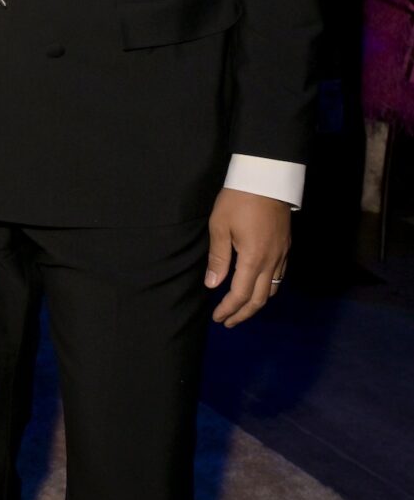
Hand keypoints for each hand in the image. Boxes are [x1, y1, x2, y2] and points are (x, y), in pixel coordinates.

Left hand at [205, 187, 290, 326]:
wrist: (266, 177)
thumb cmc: (238, 199)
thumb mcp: (220, 225)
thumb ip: (218, 257)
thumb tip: (213, 284)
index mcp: (253, 259)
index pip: (240, 295)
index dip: (228, 309)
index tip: (217, 317)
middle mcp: (271, 261)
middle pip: (259, 299)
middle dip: (243, 314)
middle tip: (229, 322)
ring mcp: (282, 254)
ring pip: (272, 290)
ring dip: (256, 303)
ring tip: (242, 309)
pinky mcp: (286, 247)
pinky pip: (279, 276)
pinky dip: (267, 288)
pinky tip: (257, 286)